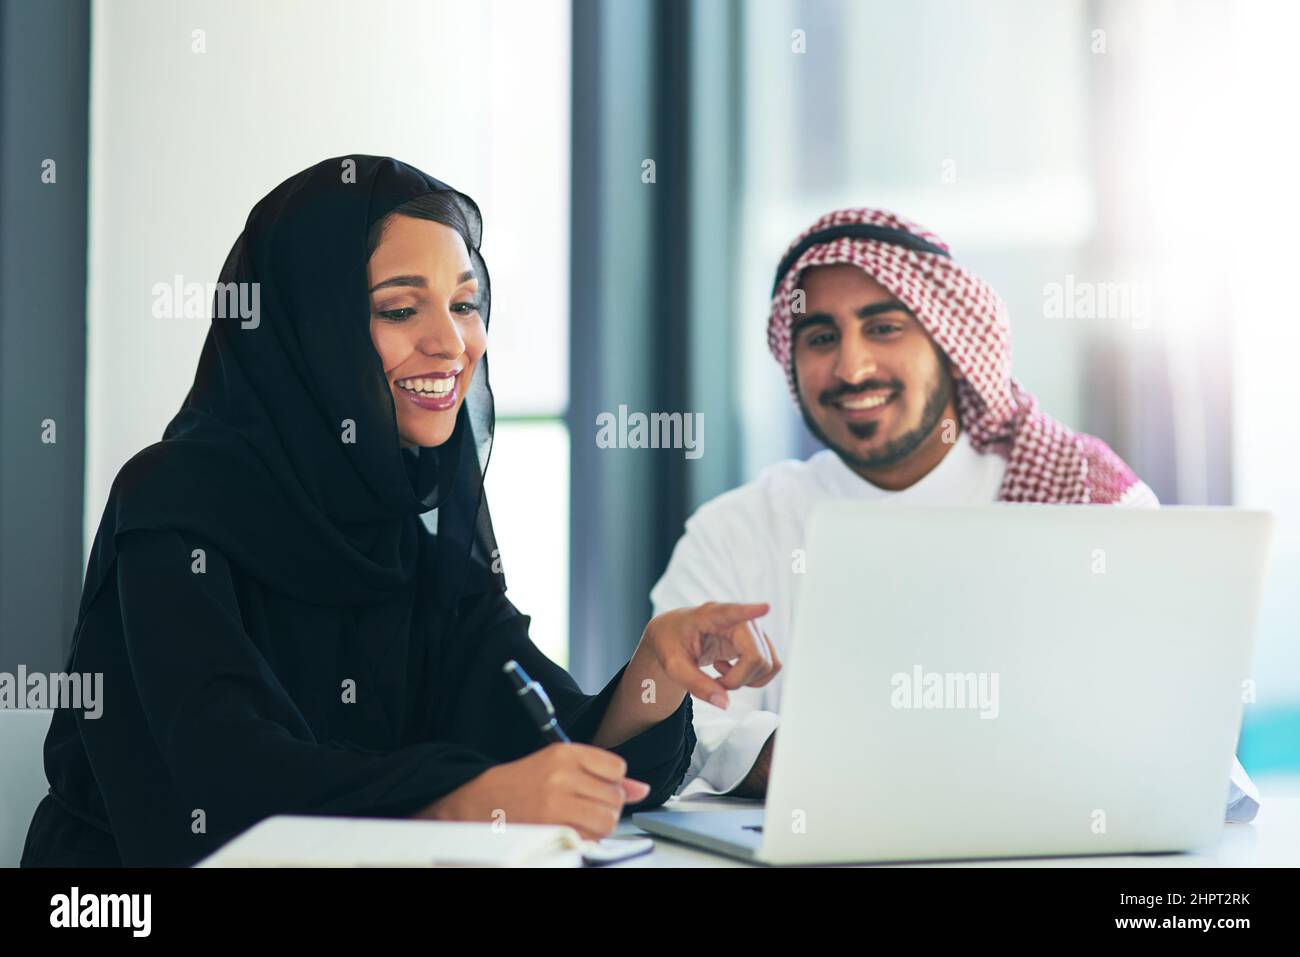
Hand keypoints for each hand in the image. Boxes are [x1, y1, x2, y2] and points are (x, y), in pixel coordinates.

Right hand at [416, 743, 649, 840]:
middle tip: (586, 806)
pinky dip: (586, 838)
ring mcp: (556, 803)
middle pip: (614, 797)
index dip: (610, 781)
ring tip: (580, 819)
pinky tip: (571, 829)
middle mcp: (562, 775)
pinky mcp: (551, 828)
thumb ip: (602, 774)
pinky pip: (590, 838)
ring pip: (607, 820)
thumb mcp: (559, 765)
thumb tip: (640, 789)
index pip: (616, 768)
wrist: (481, 801)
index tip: (596, 785)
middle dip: (607, 806)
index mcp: (564, 753)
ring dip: (599, 824)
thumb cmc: (523, 782)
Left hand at [641, 601, 779, 709]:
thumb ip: (697, 685)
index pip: (732, 612)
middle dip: (738, 679)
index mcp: (709, 616)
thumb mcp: (674, 667)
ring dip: (747, 680)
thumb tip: (725, 704)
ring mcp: (751, 629)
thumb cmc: (671, 643)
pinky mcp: (758, 639)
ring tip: (721, 673)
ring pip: (768, 663)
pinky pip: (771, 665)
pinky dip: (754, 678)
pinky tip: (732, 670)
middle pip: (756, 656)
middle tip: (715, 681)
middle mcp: (737, 618)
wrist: (673, 634)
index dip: (750, 611)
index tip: (765, 608)